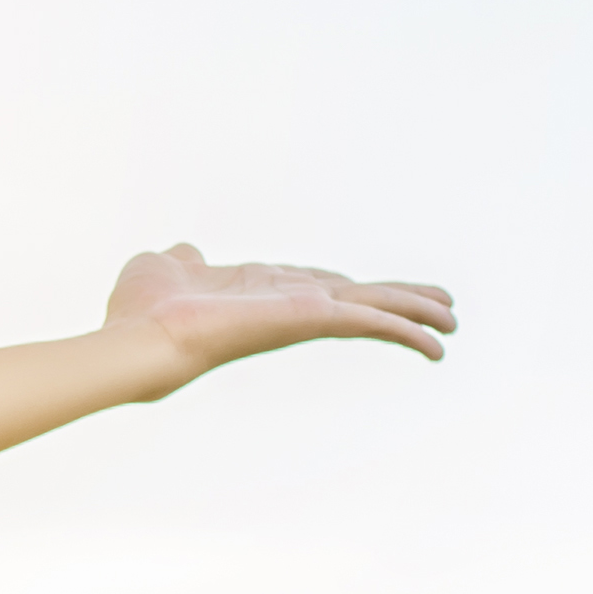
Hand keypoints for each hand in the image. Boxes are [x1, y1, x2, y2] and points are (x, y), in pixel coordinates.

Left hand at [104, 243, 454, 383]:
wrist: (139, 338)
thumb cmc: (140, 310)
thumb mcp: (164, 266)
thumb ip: (182, 260)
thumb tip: (183, 254)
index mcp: (264, 291)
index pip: (322, 287)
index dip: (355, 288)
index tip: (383, 292)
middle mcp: (289, 305)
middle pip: (359, 299)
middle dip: (402, 303)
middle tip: (444, 311)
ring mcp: (302, 314)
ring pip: (372, 309)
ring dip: (415, 314)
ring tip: (453, 323)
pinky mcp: (309, 319)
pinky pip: (367, 319)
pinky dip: (403, 326)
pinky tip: (435, 339)